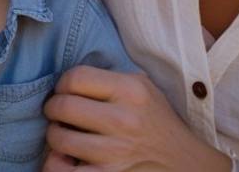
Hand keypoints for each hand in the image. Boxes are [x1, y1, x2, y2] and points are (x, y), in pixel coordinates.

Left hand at [41, 66, 229, 171]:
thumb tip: (69, 77)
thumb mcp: (144, 87)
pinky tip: (64, 159)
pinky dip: (56, 165)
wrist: (185, 162)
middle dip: (52, 109)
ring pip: (59, 138)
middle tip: (57, 113)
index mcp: (131, 90)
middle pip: (62, 106)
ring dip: (55, 136)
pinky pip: (64, 171)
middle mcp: (124, 119)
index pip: (75, 77)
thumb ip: (110, 77)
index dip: (62, 84)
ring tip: (63, 135)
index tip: (65, 92)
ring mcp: (116, 151)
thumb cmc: (157, 122)